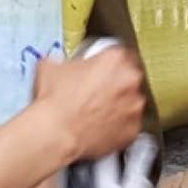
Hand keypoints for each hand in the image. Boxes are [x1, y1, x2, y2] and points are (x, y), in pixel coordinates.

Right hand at [33, 46, 146, 160]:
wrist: (56, 132)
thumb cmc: (56, 101)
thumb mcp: (52, 67)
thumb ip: (65, 61)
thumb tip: (60, 65)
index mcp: (115, 59)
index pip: (121, 55)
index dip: (110, 64)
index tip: (103, 70)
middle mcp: (130, 80)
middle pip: (130, 77)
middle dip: (117, 84)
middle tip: (98, 92)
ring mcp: (135, 106)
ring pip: (132, 101)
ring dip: (120, 104)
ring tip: (98, 111)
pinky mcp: (134, 129)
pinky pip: (130, 124)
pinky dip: (120, 125)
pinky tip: (102, 126)